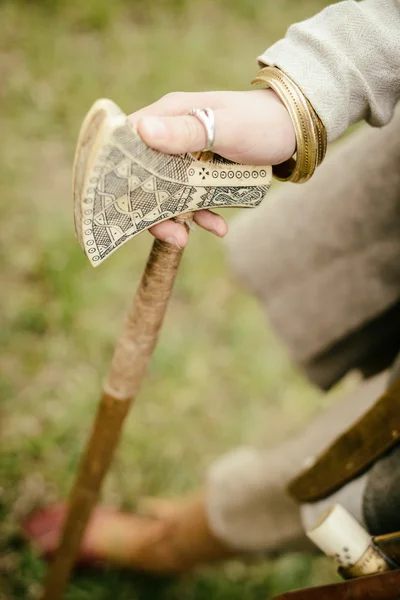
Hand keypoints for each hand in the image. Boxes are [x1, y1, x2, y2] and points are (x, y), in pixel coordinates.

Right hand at [128, 89, 294, 247]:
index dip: (116, 173)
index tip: (117, 204)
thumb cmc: (259, 121)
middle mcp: (169, 135)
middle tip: (169, 234)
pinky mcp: (202, 173)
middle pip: (143, 176)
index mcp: (166, 116)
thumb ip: (186, 132)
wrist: (294, 129)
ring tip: (186, 239)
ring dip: (175, 218)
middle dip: (151, 208)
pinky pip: (192, 198)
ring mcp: (186, 157)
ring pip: (167, 193)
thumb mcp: (224, 128)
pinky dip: (202, 215)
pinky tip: (218, 228)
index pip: (126, 144)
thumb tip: (141, 130)